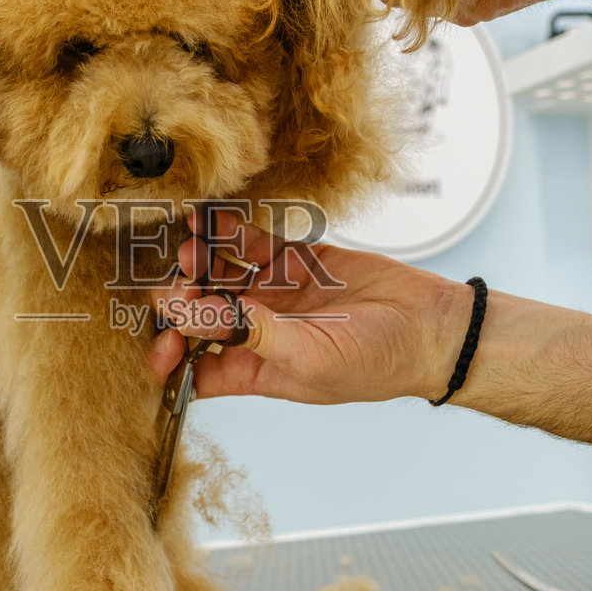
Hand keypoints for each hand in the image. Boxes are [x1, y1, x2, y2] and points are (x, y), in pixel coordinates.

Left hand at [146, 213, 470, 404]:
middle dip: (179, 298)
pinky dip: (225, 231)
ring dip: (198, 262)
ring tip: (193, 249)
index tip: (164, 337)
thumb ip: (245, 333)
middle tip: (179, 283)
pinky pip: (246, 242)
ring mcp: (270, 292)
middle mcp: (253, 331)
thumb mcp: (304, 357)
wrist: (427, 327)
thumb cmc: (374, 362)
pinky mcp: (291, 258)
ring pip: (214, 273)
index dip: (168, 354)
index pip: (190, 366)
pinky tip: (208, 221)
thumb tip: (186, 315)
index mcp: (252, 369)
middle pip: (194, 313)